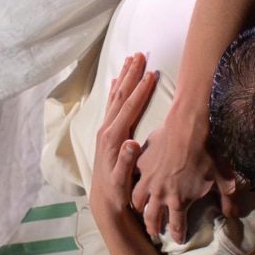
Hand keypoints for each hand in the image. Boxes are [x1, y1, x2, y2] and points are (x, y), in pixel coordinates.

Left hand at [89, 53, 156, 229]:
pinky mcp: (105, 132)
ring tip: (130, 59)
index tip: (151, 73)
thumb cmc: (118, 191)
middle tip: (140, 54)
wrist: (103, 200)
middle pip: (120, 95)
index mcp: (113, 138)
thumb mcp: (122, 180)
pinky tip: (117, 79)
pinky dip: (115, 88)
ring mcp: (104, 129)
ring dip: (123, 77)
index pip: (129, 108)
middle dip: (130, 74)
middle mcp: (106, 130)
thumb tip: (131, 143)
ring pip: (115, 96)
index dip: (141, 90)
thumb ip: (125, 161)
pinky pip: (111, 104)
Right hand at [132, 98, 226, 240]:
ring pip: (137, 200)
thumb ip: (228, 199)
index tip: (178, 240)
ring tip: (140, 211)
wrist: (188, 128)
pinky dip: (133, 184)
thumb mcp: (223, 178)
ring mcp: (148, 179)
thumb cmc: (207, 152)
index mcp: (179, 201)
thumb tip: (234, 215)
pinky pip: (133, 178)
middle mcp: (160, 194)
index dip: (177, 234)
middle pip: (152, 217)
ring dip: (139, 208)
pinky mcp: (141, 163)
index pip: (176, 225)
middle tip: (154, 233)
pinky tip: (133, 183)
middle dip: (153, 227)